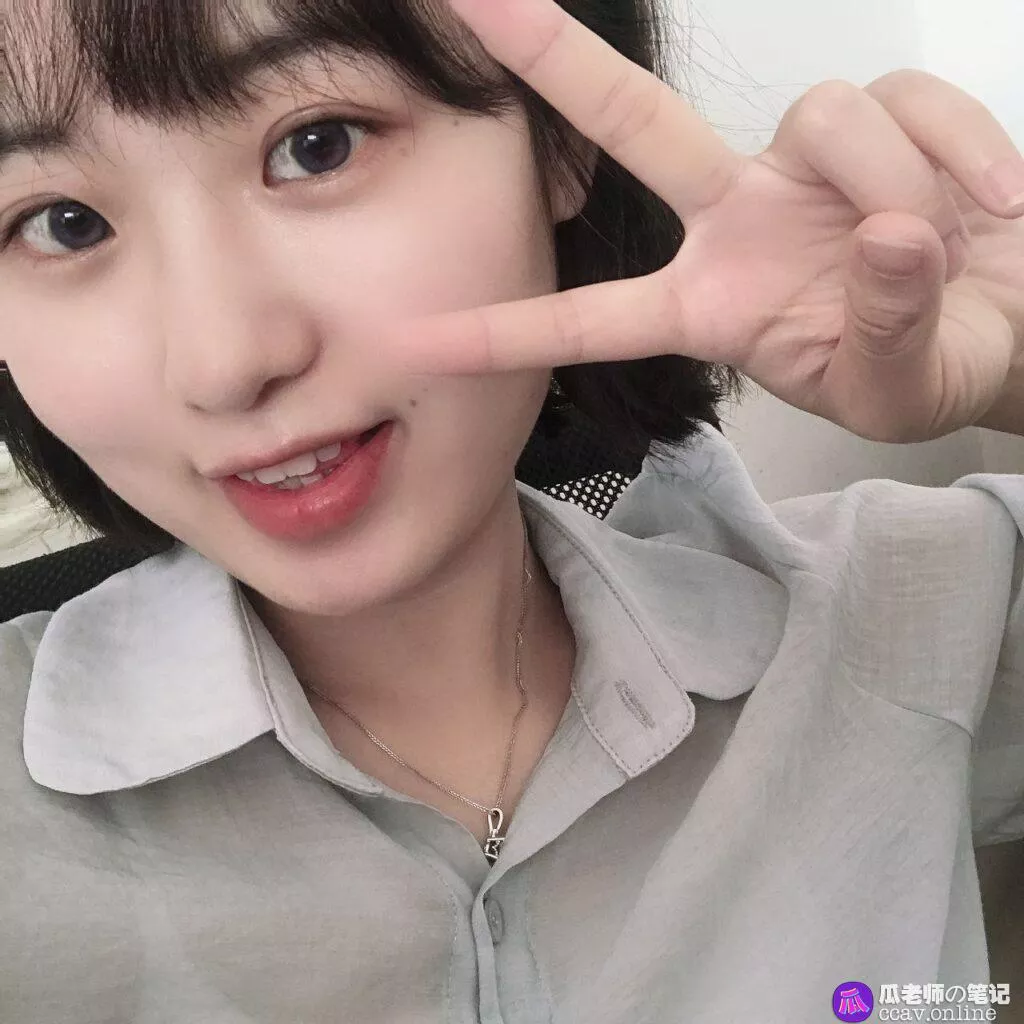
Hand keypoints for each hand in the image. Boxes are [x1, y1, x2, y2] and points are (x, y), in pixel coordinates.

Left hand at [384, 0, 1023, 442]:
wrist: (1008, 325)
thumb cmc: (931, 366)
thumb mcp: (896, 389)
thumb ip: (881, 333)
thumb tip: (885, 236)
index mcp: (709, 306)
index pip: (591, 320)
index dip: (510, 331)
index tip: (418, 339)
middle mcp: (734, 220)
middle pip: (632, 124)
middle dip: (554, 60)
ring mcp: (800, 164)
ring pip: (819, 116)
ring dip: (891, 180)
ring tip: (940, 245)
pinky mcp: (881, 119)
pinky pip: (906, 102)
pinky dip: (958, 151)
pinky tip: (989, 203)